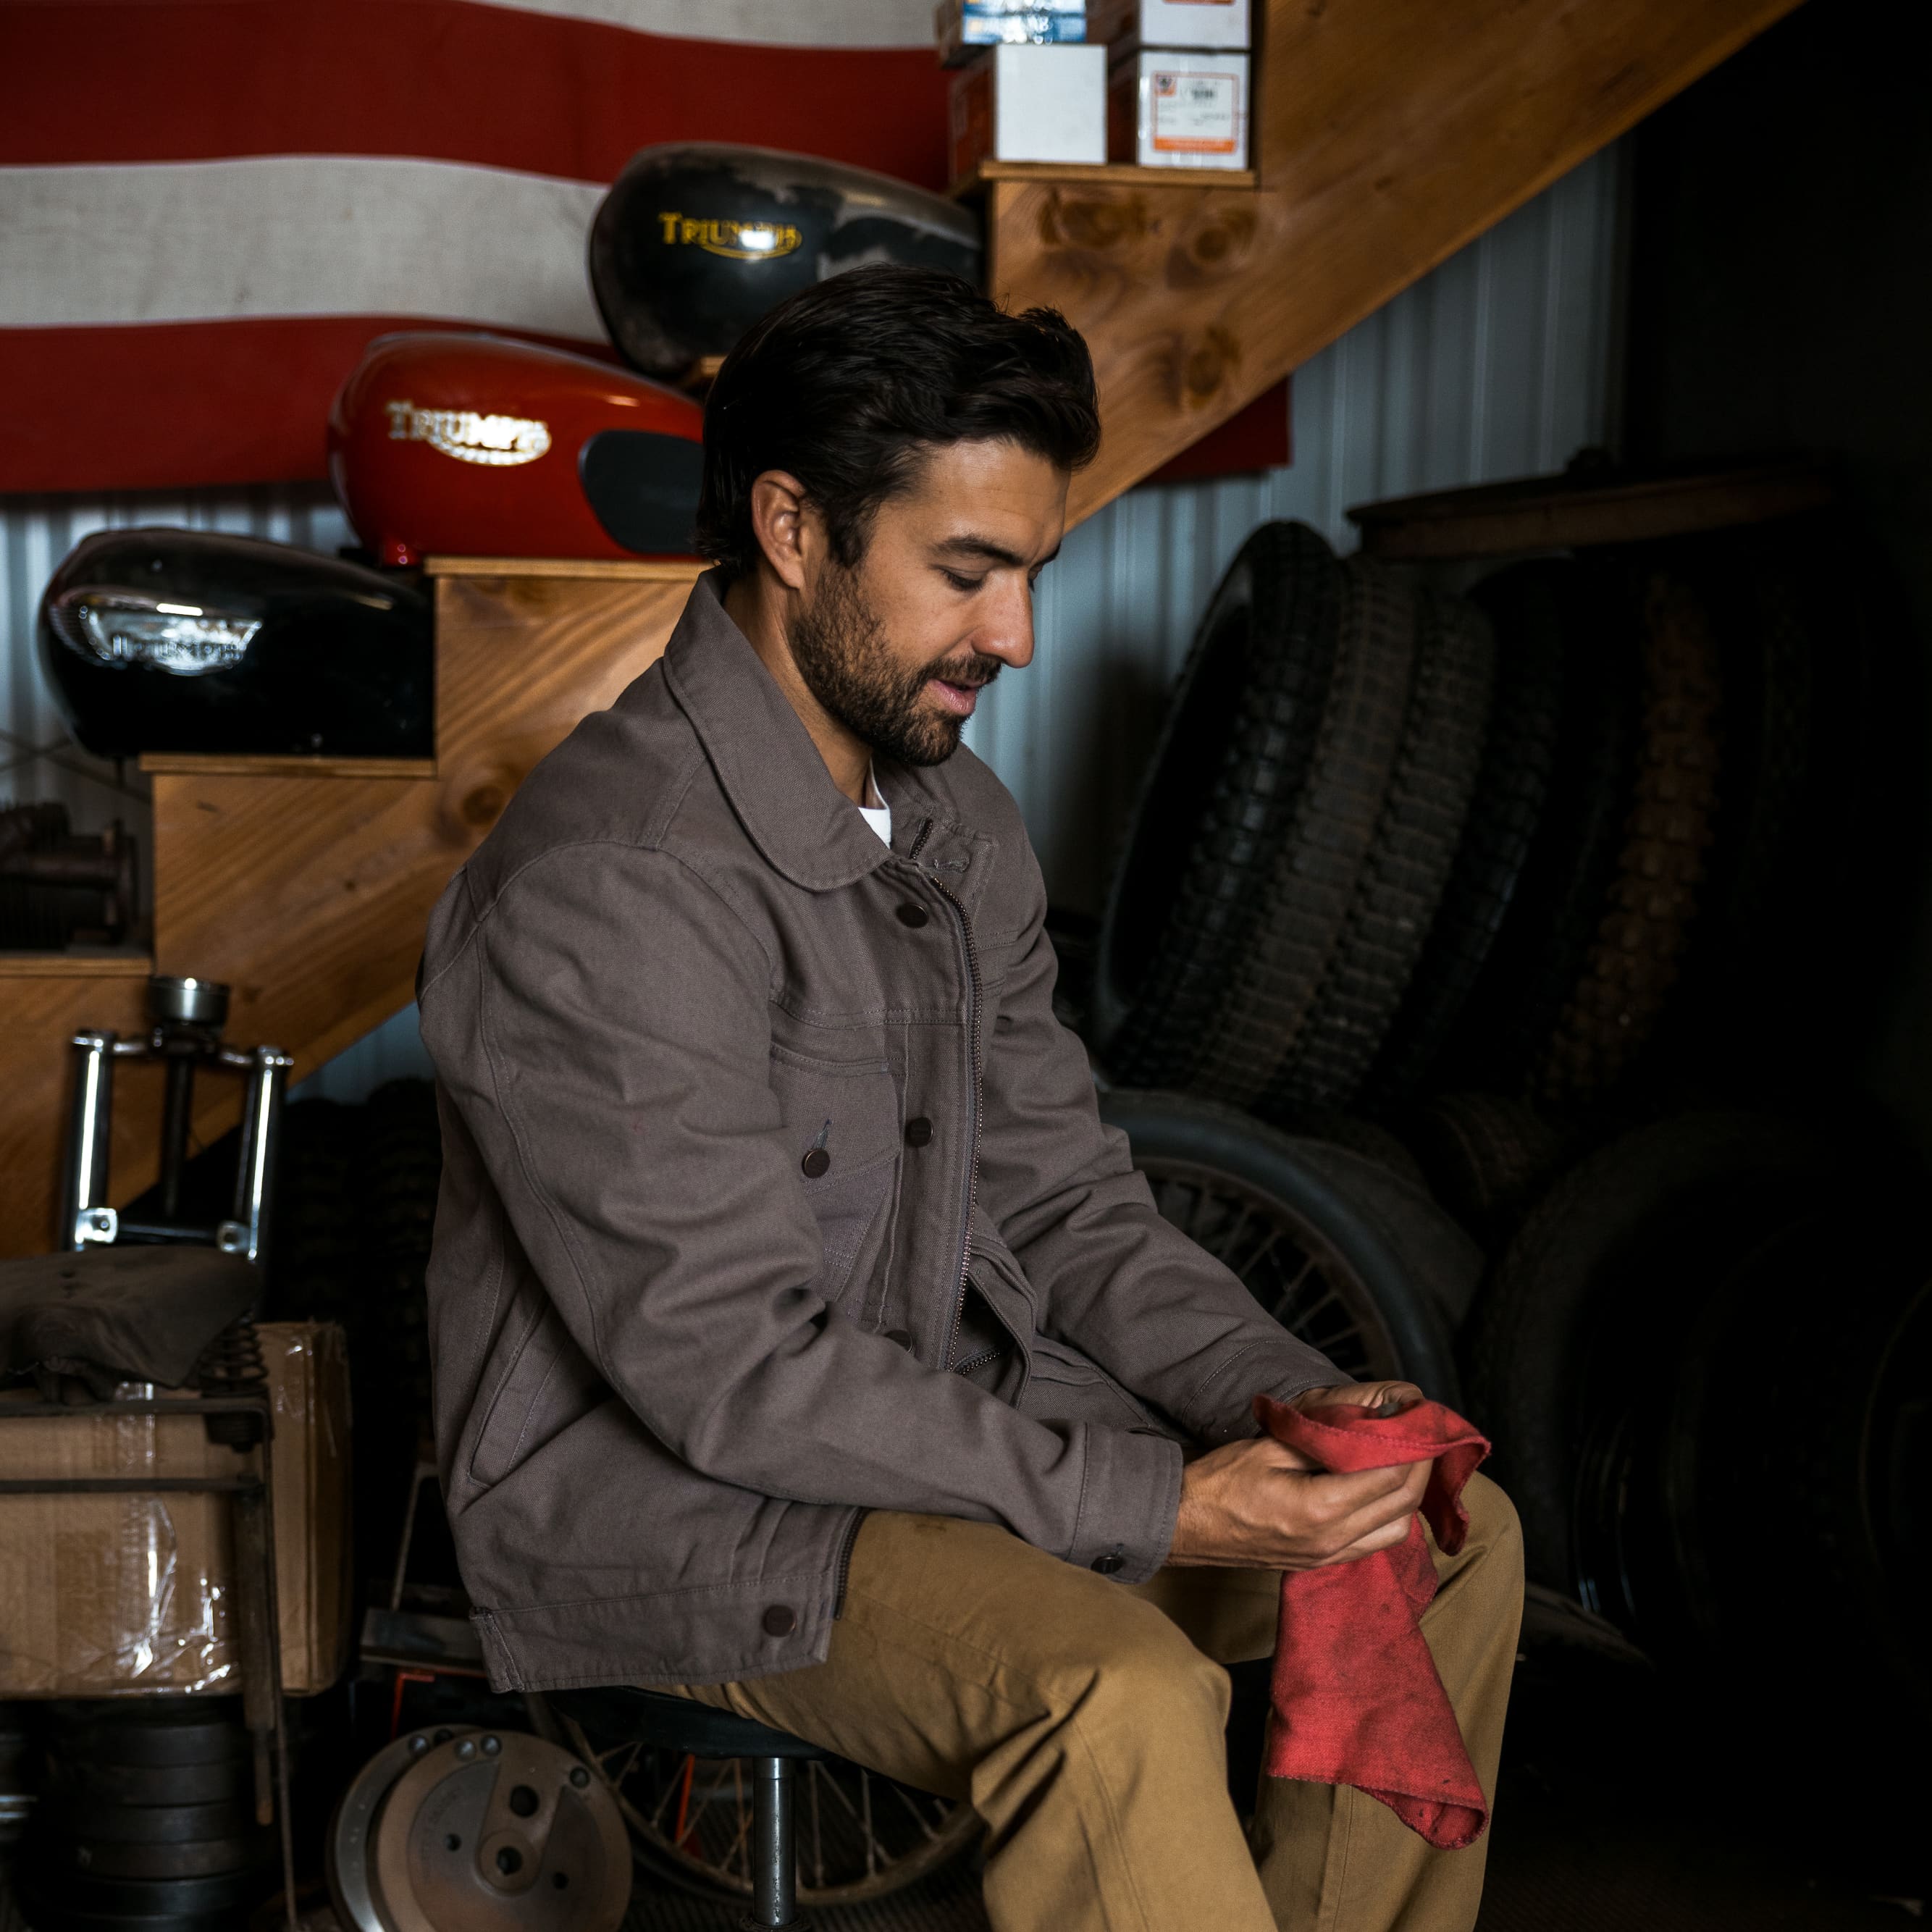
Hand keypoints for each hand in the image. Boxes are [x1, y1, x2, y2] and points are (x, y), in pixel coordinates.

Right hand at [1164, 1381, 1429, 1570]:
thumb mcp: (1269, 1447)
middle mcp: (1332, 1540)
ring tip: (1405, 1462)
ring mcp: (1328, 1557)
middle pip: (1401, 1506)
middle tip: (1423, 1436)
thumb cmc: (1220, 1482)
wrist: (1185, 1526)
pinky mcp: (1321, 1563)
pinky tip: (1381, 1492)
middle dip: (1420, 1468)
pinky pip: (1373, 1544)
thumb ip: (1321, 1438)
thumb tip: (1364, 1423)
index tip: (1417, 1421)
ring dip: (1408, 1497)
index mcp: (1319, 1508)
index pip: (1389, 1477)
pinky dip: (1389, 1517)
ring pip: (1395, 1531)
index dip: (1411, 1447)